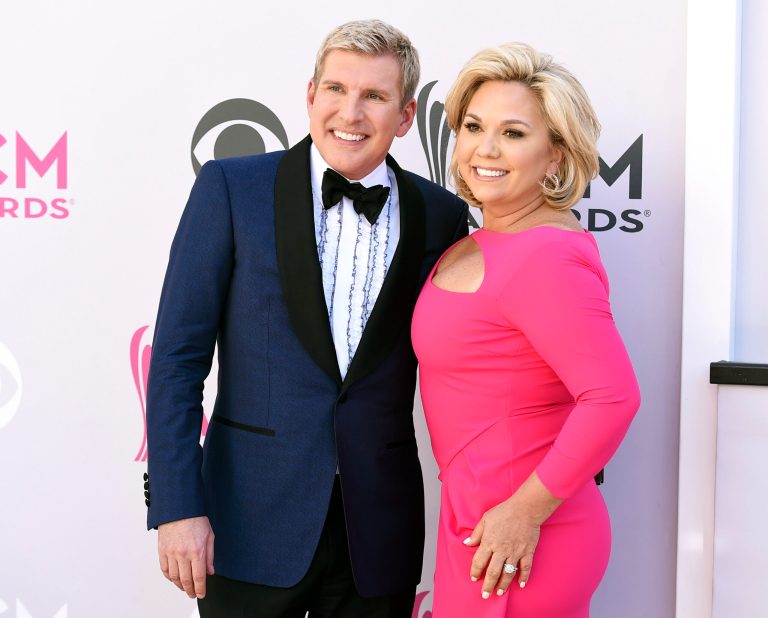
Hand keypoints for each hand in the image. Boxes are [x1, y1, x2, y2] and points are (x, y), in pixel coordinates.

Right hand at [158, 516, 214, 598]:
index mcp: (197, 551)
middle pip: (186, 580)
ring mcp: (171, 553)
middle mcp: (183, 554)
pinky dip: (170, 577)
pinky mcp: (162, 551)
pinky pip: (165, 570)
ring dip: (180, 586)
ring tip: (185, 587)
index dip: (200, 589)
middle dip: (190, 590)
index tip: (201, 594)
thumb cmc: (196, 519)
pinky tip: (174, 578)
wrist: (179, 509)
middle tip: (193, 594)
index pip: (199, 577)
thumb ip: (210, 556)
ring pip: (174, 578)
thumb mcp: (209, 536)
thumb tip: (210, 572)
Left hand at [464, 472, 560, 597]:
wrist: (525, 508)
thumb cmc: (504, 511)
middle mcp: (501, 550)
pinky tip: (520, 584)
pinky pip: (525, 568)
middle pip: (493, 572)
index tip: (474, 578)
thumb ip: (476, 533)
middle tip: (485, 594)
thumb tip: (466, 543)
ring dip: (503, 584)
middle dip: (488, 585)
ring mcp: (515, 552)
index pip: (479, 561)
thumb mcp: (485, 519)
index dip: (475, 571)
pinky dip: (523, 577)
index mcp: (489, 542)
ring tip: (499, 592)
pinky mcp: (527, 552)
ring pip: (508, 573)